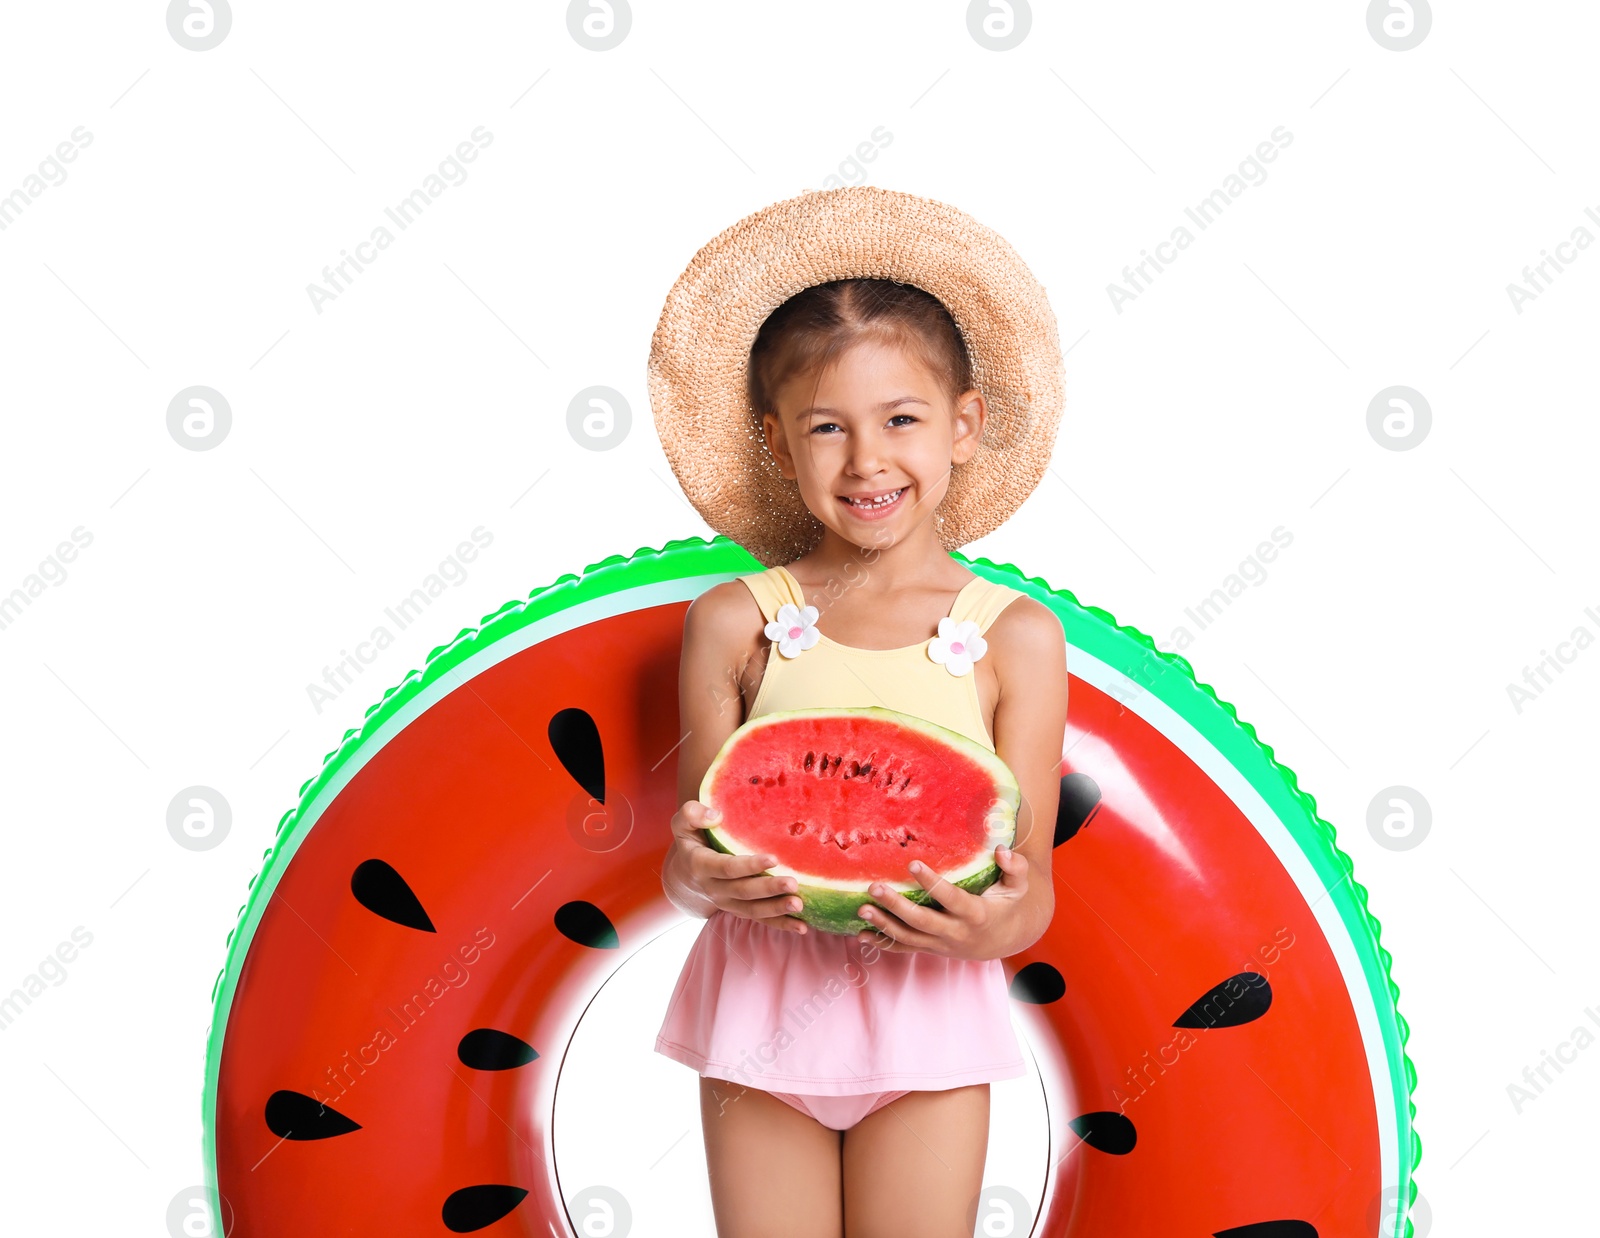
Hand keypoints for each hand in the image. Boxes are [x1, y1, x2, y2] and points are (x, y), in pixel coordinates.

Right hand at [664, 800, 808, 935]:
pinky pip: (759, 920)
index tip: (773, 859)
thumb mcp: (682, 824)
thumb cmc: (691, 842)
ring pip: (752, 910)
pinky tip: (802, 927)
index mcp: (701, 865)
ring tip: (799, 905)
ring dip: (776, 909)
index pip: (726, 867)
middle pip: (743, 891)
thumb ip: (691, 814)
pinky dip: (780, 924)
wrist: (683, 878)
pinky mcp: (739, 910)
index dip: (748, 865)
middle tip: (793, 884)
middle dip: (769, 889)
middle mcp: (714, 888)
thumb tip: (716, 816)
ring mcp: (727, 903)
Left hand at [855, 845, 1031, 960]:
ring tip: (861, 910)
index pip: (950, 898)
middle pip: (922, 921)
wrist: (1007, 939)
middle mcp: (956, 933)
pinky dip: (883, 943)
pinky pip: (905, 948)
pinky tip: (862, 935)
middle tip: (874, 887)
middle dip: (897, 906)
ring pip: (909, 937)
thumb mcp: (1019, 886)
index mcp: (976, 914)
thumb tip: (1002, 850)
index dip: (932, 883)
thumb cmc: (1009, 905)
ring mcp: (942, 944)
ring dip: (883, 925)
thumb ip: (1014, 867)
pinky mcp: (932, 949)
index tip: (912, 863)